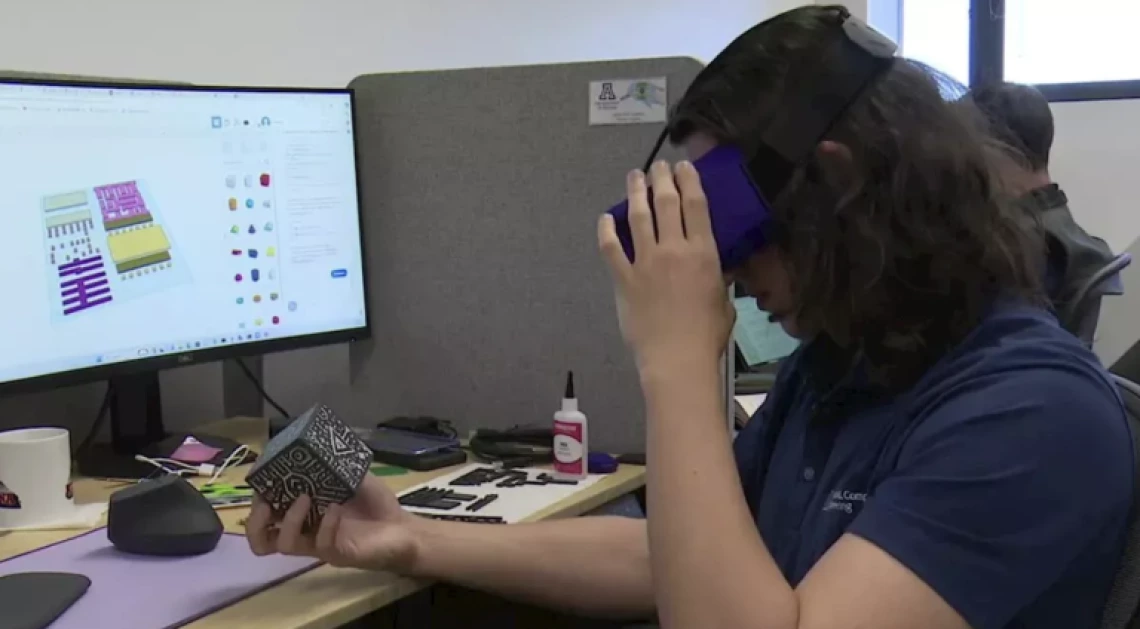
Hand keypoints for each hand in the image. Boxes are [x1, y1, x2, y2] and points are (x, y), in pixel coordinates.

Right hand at [246, 474, 418, 572]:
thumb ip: (333, 464)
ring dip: (290, 519)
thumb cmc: (374, 503)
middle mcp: (304, 531)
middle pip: (260, 538)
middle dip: (256, 519)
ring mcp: (318, 545)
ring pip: (282, 545)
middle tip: (267, 502)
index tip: (259, 477)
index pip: (265, 512)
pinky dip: (325, 524)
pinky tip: (336, 509)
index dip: (256, 497)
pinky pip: (320, 545)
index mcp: (301, 512)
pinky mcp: (336, 554)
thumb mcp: (352, 476)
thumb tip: (315, 441)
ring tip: (304, 499)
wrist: (403, 528)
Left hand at [598, 161, 733, 375]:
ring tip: (634, 177)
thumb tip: (717, 269)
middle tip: (658, 166)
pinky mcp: (624, 279)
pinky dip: (606, 230)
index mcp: (703, 253)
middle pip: (666, 202)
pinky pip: (611, 247)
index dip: (689, 181)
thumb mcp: (724, 302)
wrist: (676, 359)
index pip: (695, 205)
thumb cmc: (707, 335)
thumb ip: (718, 279)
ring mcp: (646, 262)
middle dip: (661, 178)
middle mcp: (674, 250)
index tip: (684, 167)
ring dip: (635, 192)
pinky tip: (605, 218)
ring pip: (638, 216)